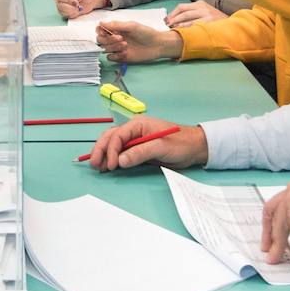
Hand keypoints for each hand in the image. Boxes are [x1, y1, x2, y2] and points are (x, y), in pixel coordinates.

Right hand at [55, 0, 108, 18]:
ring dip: (73, 11)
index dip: (68, 0)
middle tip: (78, 6)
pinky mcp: (63, 12)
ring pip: (63, 12)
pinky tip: (77, 11)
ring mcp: (60, 5)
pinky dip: (73, 14)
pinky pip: (66, 16)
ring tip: (78, 8)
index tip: (77, 2)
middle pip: (60, 5)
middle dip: (71, 7)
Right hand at [86, 115, 208, 171]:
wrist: (194, 148)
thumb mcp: (161, 147)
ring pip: (112, 144)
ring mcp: (135, 140)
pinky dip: (112, 158)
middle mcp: (134, 130)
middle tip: (95, 164)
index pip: (117, 135)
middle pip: (110, 137)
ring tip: (98, 167)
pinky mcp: (138, 150)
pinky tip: (108, 165)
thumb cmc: (181, 143)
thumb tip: (120, 160)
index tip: (111, 165)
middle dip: (101, 150)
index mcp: (138, 124)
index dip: (111, 150)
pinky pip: (120, 152)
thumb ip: (140, 152)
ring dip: (104, 154)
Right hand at [95, 21, 181, 62]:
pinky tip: (124, 53)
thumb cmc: (146, 33)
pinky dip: (115, 55)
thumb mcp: (131, 26)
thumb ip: (116, 25)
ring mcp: (117, 48)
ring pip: (105, 49)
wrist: (157, 45)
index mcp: (116, 29)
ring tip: (126, 45)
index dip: (100, 31)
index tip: (105, 31)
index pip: (100, 30)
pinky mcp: (121, 57)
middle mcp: (115, 38)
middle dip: (108, 39)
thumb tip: (101, 23)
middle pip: (100, 40)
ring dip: (113, 47)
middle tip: (120, 38)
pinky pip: (110, 57)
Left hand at [164, 0, 226, 27]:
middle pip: (182, 12)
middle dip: (173, 19)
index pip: (182, 7)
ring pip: (186, 19)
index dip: (172, 14)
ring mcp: (206, 15)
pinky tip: (182, 33)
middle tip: (167, 26)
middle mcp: (202, 7)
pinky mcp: (209, 22)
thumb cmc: (216, 22)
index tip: (166, 20)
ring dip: (177, 24)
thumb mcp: (205, 13)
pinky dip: (186, 29)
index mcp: (200, 3)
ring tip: (173, 29)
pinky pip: (193, 26)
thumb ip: (193, 14)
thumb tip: (175, 20)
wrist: (232, 26)